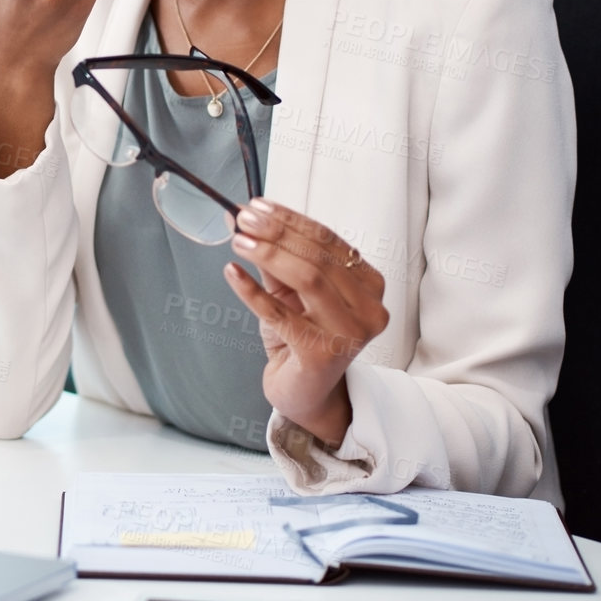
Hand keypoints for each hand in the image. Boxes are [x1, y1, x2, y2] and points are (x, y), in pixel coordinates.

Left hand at [221, 198, 388, 446]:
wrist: (305, 393)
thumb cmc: (301, 338)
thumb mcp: (289, 292)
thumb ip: (275, 258)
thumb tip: (247, 219)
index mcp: (368, 286)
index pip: (329, 241)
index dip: (291, 220)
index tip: (258, 206)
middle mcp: (368, 309)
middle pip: (320, 258)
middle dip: (277, 233)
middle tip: (243, 219)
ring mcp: (349, 334)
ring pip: (309, 279)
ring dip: (268, 254)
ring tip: (239, 241)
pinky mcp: (322, 355)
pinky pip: (281, 314)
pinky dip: (252, 291)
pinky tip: (231, 273)